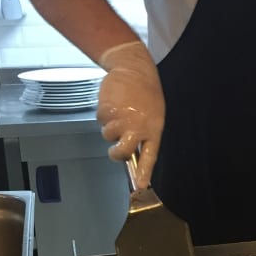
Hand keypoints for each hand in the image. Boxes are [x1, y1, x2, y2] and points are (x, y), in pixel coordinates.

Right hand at [97, 40, 164, 187]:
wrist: (134, 69)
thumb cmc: (145, 94)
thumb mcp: (153, 115)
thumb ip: (144, 133)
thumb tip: (132, 153)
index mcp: (154, 129)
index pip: (150, 155)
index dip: (144, 172)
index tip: (140, 186)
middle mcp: (139, 126)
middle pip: (123, 151)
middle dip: (116, 154)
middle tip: (115, 150)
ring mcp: (123, 118)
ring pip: (108, 135)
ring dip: (109, 127)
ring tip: (118, 112)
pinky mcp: (108, 109)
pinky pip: (101, 120)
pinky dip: (103, 113)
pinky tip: (113, 103)